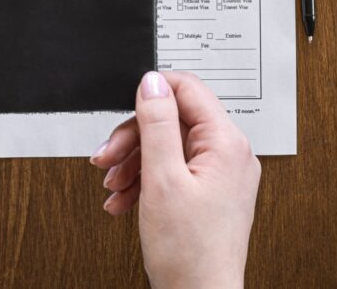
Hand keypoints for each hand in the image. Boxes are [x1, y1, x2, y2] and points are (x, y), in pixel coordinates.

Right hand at [90, 72, 261, 288]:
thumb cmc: (190, 253)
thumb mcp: (163, 179)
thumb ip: (156, 124)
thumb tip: (152, 82)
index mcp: (226, 143)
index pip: (189, 88)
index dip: (152, 94)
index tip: (124, 109)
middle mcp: (230, 154)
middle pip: (173, 121)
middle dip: (134, 138)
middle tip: (106, 158)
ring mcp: (221, 175)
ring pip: (169, 147)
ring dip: (134, 162)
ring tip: (112, 185)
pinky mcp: (210, 193)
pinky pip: (174, 171)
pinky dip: (146, 181)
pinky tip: (124, 199)